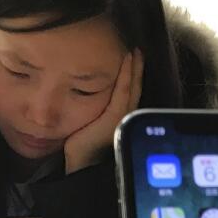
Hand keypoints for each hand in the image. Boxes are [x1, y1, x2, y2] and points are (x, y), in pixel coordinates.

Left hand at [64, 49, 142, 173]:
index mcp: (120, 120)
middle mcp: (125, 118)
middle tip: (138, 50)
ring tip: (135, 52)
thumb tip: (87, 99)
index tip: (133, 60)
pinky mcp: (115, 117)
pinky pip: (123, 91)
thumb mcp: (89, 125)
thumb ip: (94, 114)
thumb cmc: (81, 149)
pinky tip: (126, 61)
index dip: (133, 76)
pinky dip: (126, 75)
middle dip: (137, 69)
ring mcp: (122, 117)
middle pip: (134, 88)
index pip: (129, 94)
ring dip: (134, 68)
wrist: (80, 166)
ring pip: (132, 88)